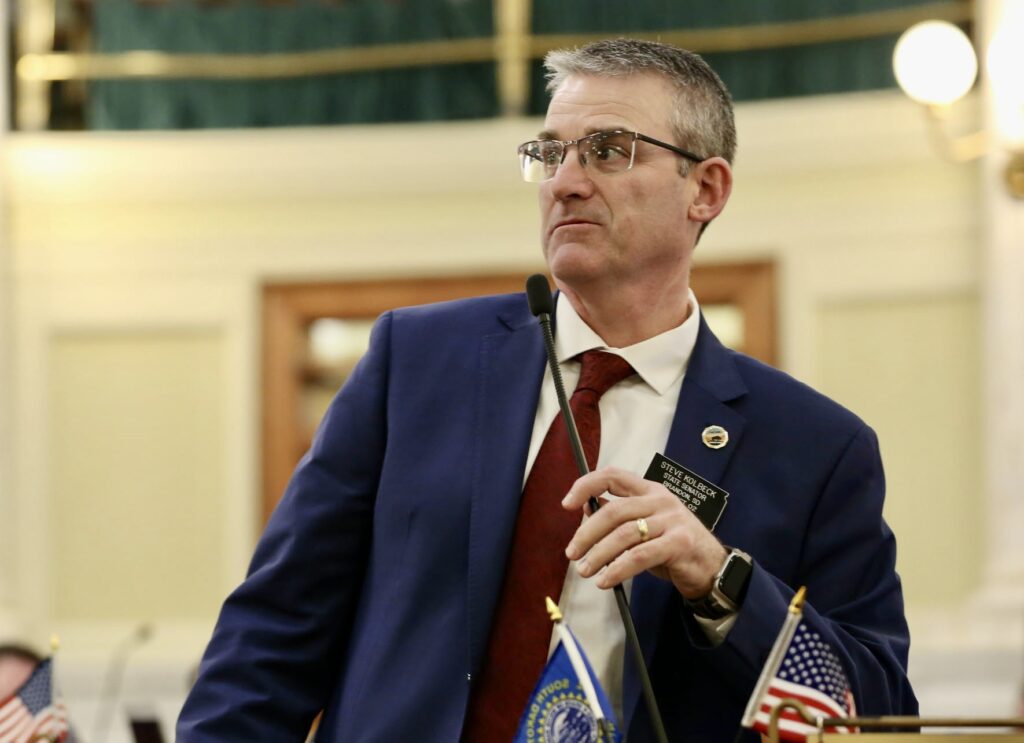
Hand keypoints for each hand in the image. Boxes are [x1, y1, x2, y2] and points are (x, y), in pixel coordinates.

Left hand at [562, 466, 726, 597]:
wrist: (711, 566)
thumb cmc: (672, 546)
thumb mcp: (645, 527)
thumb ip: (619, 520)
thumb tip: (583, 514)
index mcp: (649, 490)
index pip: (613, 476)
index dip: (586, 485)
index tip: (567, 504)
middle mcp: (660, 500)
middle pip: (614, 510)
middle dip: (587, 532)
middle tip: (572, 552)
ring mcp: (671, 520)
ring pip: (624, 534)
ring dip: (598, 554)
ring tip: (584, 570)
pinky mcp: (678, 543)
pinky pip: (639, 556)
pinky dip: (617, 569)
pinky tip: (605, 580)